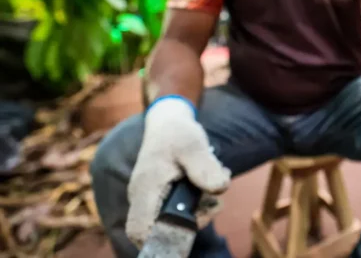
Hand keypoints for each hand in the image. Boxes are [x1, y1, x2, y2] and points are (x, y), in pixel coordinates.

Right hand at [126, 97, 230, 245]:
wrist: (169, 122)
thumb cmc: (176, 132)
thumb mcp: (193, 145)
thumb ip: (204, 167)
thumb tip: (220, 188)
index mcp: (145, 188)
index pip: (139, 229)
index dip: (160, 237)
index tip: (192, 224)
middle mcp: (143, 198)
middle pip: (162, 229)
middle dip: (195, 220)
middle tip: (215, 200)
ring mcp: (152, 198)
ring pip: (175, 220)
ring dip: (202, 208)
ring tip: (217, 182)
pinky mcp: (164, 196)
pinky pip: (180, 209)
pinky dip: (200, 202)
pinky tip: (212, 182)